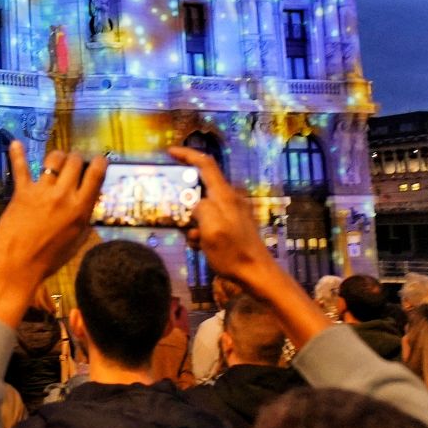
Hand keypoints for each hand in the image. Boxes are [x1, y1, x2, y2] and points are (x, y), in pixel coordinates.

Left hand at [0, 142, 107, 328]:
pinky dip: (18, 154)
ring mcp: (42, 192)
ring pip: (54, 159)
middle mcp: (64, 196)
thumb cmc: (49, 260)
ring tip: (56, 160)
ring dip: (57, 156)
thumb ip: (84, 220)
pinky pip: (21, 168)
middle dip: (76, 158)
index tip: (97, 159)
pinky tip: (15, 143)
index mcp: (81, 209)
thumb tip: (89, 205)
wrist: (18, 267)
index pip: (96, 174)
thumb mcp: (76, 241)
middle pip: (75, 162)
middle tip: (73, 162)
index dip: (98, 162)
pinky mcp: (22, 193)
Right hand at [167, 146, 329, 349]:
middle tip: (177, 216)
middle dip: (186, 202)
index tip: (169, 152)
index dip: (187, 155)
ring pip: (204, 208)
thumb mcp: (211, 230)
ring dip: (194, 222)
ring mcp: (234, 212)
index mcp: (225, 196)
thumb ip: (201, 209)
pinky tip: (203, 246)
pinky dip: (203, 231)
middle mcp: (231, 199)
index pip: (205, 164)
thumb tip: (197, 204)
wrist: (257, 274)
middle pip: (202, 188)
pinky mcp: (235, 225)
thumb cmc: (233, 253)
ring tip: (195, 240)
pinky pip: (212, 220)